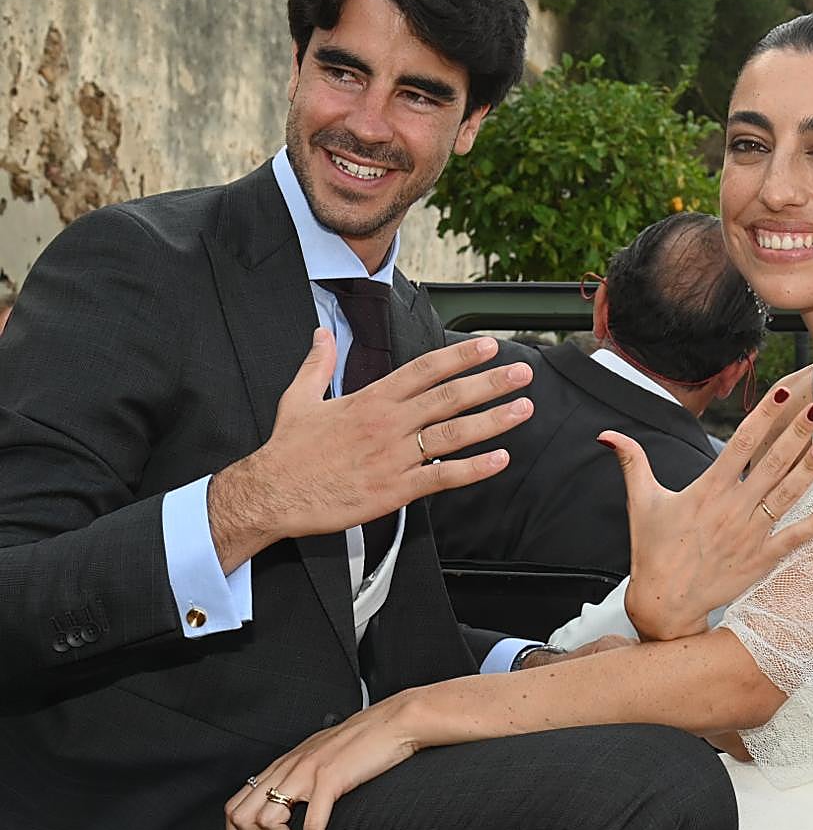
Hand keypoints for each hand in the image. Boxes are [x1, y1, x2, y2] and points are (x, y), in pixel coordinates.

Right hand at [209, 330, 533, 571]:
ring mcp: (394, 457)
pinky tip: (499, 460)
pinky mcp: (395, 490)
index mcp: (370, 399)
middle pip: (448, 397)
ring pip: (452, 434)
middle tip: (521, 373)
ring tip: (522, 409)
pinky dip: (473, 469)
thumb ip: (317, 364)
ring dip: (492, 421)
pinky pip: (442, 477)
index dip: (458, 357)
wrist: (272, 494)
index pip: (423, 370)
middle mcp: (388, 424)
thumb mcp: (299, 398)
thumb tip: (321, 335)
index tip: (486, 347)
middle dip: (489, 383)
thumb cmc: (288, 451)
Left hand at [225, 693, 418, 829]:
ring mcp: (306, 772)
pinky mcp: (330, 779)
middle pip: (241, 812)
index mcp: (286, 763)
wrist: (393, 721)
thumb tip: (294, 801)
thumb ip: (302, 774)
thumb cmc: (364, 739)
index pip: (239, 802)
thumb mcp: (322, 754)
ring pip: (265, 818)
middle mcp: (289, 766)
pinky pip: (310, 822)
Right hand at [602, 383, 812, 641]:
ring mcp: (750, 533)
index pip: (741, 442)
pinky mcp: (761, 559)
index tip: (782, 392)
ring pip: (788, 494)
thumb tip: (607, 434)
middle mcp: (733, 507)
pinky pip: (794, 538)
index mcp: (708, 489)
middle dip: (797, 433)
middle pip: (773, 463)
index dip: (764, 415)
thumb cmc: (652, 550)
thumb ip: (631, 462)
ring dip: (811, 468)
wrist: (664, 601)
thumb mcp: (640, 502)